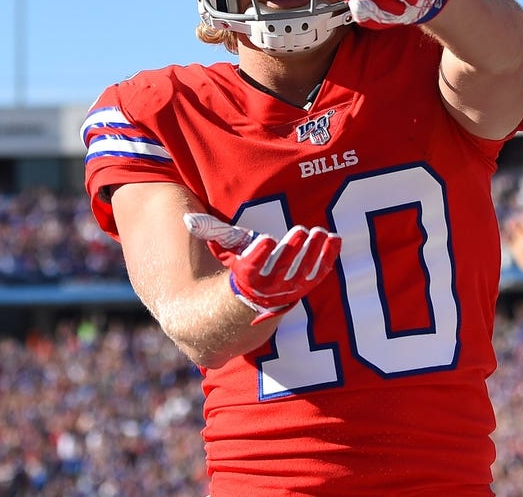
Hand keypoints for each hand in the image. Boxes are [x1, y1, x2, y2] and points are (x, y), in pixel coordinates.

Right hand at [184, 213, 341, 323]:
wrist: (252, 303)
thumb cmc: (237, 268)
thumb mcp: (223, 252)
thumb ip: (210, 233)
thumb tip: (188, 219)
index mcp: (244, 281)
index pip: (251, 271)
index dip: (259, 256)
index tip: (267, 239)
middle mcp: (268, 291)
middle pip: (281, 272)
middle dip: (291, 251)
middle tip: (299, 230)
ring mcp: (290, 290)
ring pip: (303, 274)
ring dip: (313, 254)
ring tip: (319, 232)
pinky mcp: (306, 286)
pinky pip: (319, 273)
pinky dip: (328, 257)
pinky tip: (334, 238)